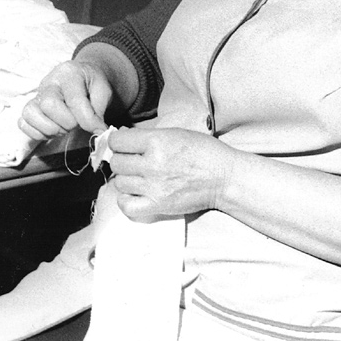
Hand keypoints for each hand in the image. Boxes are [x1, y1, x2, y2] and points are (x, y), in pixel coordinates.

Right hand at [19, 60, 111, 140]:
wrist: (83, 78)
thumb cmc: (92, 85)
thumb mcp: (104, 91)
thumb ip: (99, 111)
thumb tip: (98, 132)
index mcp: (69, 73)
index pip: (74, 100)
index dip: (87, 120)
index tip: (98, 129)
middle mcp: (48, 82)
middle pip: (48, 105)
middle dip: (67, 122)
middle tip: (77, 123)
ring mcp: (36, 95)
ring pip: (31, 114)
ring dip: (52, 129)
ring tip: (66, 126)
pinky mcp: (29, 108)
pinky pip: (24, 124)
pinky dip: (39, 133)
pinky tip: (54, 128)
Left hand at [109, 127, 233, 222]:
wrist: (224, 178)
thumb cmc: (204, 152)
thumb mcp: (176, 133)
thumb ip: (149, 136)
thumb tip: (122, 137)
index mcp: (158, 141)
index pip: (118, 141)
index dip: (118, 141)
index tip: (123, 144)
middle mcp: (153, 164)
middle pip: (116, 162)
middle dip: (123, 159)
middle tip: (133, 160)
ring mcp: (154, 187)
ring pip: (119, 182)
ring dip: (126, 178)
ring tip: (138, 176)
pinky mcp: (158, 206)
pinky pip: (126, 206)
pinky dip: (126, 199)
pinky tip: (134, 193)